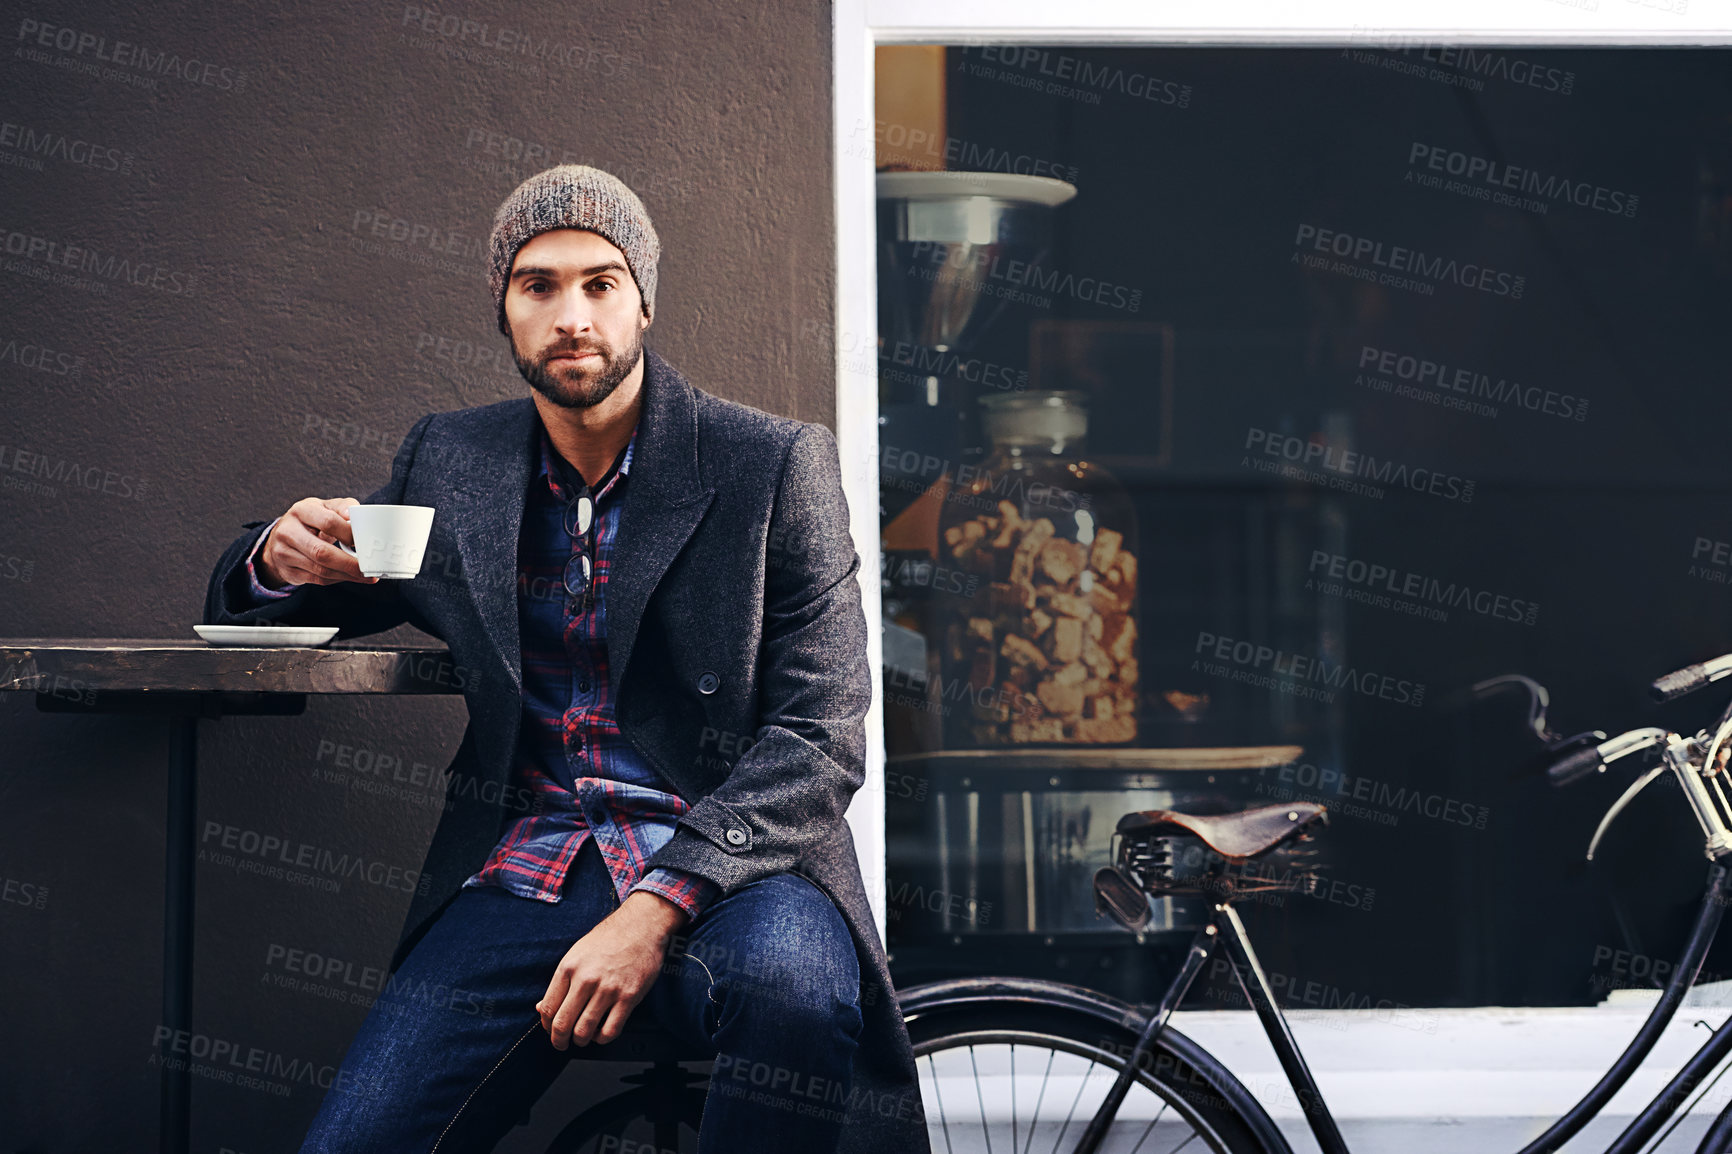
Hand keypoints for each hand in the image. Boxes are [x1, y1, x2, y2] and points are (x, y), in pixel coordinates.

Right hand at [257, 497, 378, 586]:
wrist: (281, 537)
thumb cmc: (311, 520)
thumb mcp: (324, 507)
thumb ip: (343, 508)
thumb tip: (356, 516)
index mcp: (301, 511)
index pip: (328, 522)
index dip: (348, 534)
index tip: (365, 542)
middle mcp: (288, 531)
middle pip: (322, 552)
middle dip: (349, 563)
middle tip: (368, 568)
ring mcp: (284, 553)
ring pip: (320, 569)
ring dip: (346, 575)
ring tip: (365, 576)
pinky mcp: (287, 571)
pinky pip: (317, 579)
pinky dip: (338, 579)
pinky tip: (350, 577)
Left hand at [537, 891, 688, 1049]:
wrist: (641, 926)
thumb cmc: (609, 938)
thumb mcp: (577, 953)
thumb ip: (561, 981)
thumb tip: (542, 1008)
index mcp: (569, 968)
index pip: (548, 1009)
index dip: (547, 1026)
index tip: (551, 1030)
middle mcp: (586, 979)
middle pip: (563, 1024)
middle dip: (559, 1040)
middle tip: (562, 1043)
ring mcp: (608, 989)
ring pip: (584, 1032)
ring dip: (581, 1041)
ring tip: (583, 1038)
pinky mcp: (629, 997)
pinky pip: (610, 1031)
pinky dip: (602, 1038)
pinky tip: (602, 1032)